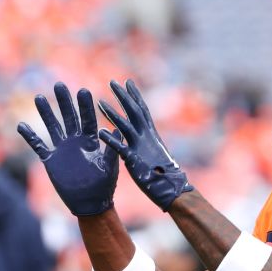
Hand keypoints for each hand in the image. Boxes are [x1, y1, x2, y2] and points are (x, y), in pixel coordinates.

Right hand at [17, 82, 118, 216]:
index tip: (83, 91)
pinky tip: (22, 125)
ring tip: (39, 97)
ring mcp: (62, 149)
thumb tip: (118, 129)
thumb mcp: (109, 167)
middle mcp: (75, 141)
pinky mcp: (51, 160)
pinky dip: (30, 137)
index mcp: (91, 141)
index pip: (87, 119)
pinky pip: (38, 146)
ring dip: (46, 113)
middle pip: (68, 117)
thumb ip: (112, 149)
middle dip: (64, 102)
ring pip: (52, 127)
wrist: (90, 203)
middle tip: (60, 85)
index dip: (85, 106)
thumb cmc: (104, 186)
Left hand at [97, 79, 193, 210]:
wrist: (172, 189)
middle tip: (112, 82)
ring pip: (125, 126)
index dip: (134, 95)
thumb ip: (148, 142)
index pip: (142, 109)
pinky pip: (120, 148)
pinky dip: (110, 139)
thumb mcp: (155, 152)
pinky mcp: (134, 160)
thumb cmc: (163, 173)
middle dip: (123, 96)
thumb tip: (145, 136)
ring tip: (99, 102)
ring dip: (112, 113)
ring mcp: (140, 147)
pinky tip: (100, 132)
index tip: (127, 82)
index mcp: (151, 134)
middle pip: (134, 111)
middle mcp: (146, 136)